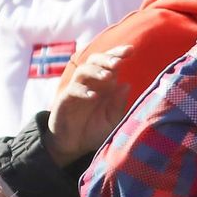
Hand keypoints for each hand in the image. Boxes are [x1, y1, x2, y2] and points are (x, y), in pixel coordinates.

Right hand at [45, 47, 131, 165]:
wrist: (73, 146)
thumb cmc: (94, 131)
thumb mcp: (112, 121)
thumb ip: (119, 104)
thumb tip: (126, 84)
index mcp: (104, 84)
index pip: (110, 62)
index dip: (118, 53)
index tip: (131, 50)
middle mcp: (90, 83)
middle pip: (95, 60)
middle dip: (107, 58)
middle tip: (118, 62)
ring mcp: (76, 90)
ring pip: (83, 71)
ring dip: (96, 71)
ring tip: (108, 77)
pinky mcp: (65, 100)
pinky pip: (72, 90)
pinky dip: (83, 91)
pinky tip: (93, 96)